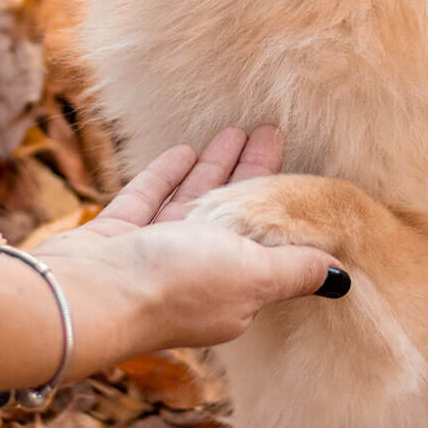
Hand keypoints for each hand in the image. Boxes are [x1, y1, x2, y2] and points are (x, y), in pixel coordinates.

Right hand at [34, 127, 345, 378]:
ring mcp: (152, 255)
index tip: (299, 164)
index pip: (268, 236)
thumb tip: (344, 279)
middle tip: (270, 129)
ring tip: (235, 130)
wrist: (83, 298)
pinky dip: (167, 175)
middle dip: (253, 172)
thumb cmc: (177, 284)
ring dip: (214, 168)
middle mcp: (196, 273)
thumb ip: (296, 270)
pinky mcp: (116, 239)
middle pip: (234, 212)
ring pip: (192, 202)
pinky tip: (183, 150)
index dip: (283, 201)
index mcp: (235, 286)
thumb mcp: (253, 273)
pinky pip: (148, 199)